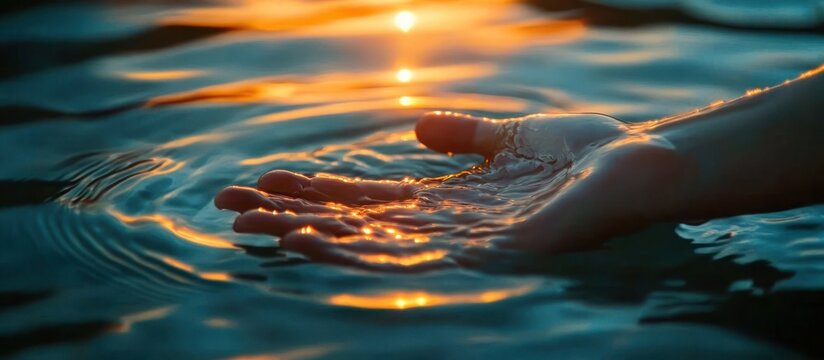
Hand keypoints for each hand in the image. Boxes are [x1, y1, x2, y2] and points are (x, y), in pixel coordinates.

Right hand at [215, 112, 686, 270]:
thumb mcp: (513, 136)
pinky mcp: (487, 255)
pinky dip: (354, 250)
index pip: (369, 200)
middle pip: (355, 225)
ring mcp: (465, 245)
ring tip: (253, 224)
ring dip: (306, 235)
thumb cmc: (587, 153)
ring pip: (368, 245)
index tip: (267, 178)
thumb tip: (414, 129)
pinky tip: (309, 238)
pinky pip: (413, 257)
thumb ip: (465, 135)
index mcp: (451, 201)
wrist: (644, 162)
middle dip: (291, 215)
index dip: (318, 190)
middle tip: (229, 206)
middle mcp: (447, 228)